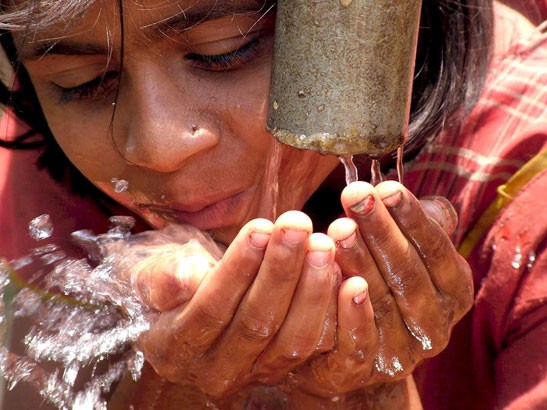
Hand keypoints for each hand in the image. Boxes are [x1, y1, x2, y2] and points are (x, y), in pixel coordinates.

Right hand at [132, 212, 340, 397]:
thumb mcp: (152, 272)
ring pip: (291, 341)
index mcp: (175, 348)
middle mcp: (215, 372)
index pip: (210, 309)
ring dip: (312, 290)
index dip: (238, 268)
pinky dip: (334, 314)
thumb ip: (162, 276)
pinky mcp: (286, 369)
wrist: (189, 307)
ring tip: (323, 245)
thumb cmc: (171, 280)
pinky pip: (317, 348)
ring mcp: (255, 375)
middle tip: (299, 225)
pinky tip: (347, 277)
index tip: (262, 227)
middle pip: (256, 325)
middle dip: (281, 271)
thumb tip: (186, 278)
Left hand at [285, 181, 472, 397]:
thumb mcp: (406, 250)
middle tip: (356, 198)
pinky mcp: (369, 371)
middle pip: (408, 274)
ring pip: (384, 304)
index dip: (411, 217)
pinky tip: (336, 280)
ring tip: (338, 228)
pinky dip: (349, 313)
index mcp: (452, 290)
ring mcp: (405, 353)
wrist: (352, 343)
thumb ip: (416, 225)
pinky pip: (359, 344)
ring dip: (361, 262)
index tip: (385, 187)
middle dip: (381, 232)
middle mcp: (435, 325)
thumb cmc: (382, 279)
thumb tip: (418, 199)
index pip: (434, 249)